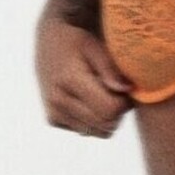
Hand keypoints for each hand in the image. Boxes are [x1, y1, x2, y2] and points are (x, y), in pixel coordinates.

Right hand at [35, 16, 132, 138]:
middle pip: (107, 124)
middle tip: (117, 89)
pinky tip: (90, 99)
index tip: (125, 87)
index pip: (110, 109)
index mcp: (70, 80)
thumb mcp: (95, 47)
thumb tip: (127, 90)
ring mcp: (54, 113)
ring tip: (103, 92)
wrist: (47, 43)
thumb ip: (110, 68)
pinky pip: (88, 131)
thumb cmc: (77, 42)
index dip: (125, 102)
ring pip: (100, 132)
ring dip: (108, 117)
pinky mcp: (53, 120)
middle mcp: (58, 101)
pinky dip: (95, 120)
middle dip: (119, 110)